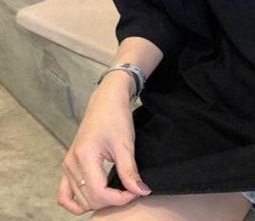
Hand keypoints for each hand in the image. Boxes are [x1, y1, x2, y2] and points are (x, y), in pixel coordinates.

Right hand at [56, 71, 152, 214]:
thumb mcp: (126, 144)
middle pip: (88, 199)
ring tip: (116, 192)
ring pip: (77, 200)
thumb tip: (141, 192)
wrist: (107, 100)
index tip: (135, 192)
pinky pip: (65, 195)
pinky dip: (78, 202)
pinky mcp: (68, 165)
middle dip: (111, 201)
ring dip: (97, 202)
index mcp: (84, 156)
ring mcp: (67, 165)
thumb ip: (130, 171)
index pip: (99, 193)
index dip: (119, 199)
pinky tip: (96, 197)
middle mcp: (71, 163)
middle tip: (129, 190)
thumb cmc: (116, 117)